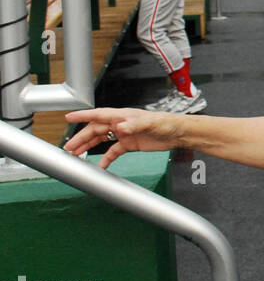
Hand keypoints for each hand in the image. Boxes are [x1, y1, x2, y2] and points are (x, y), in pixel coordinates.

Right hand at [63, 108, 186, 169]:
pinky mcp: (130, 144)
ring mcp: (124, 134)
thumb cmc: (166, 123)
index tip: (68, 117)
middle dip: (81, 138)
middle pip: (95, 130)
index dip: (83, 116)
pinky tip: (99, 166)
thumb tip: (121, 127)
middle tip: (68, 148)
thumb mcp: (150, 123)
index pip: (98, 114)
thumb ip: (134, 125)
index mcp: (122, 116)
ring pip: (101, 140)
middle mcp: (120, 124)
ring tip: (75, 154)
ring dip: (88, 147)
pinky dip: (106, 158)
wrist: (178, 133)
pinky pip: (113, 151)